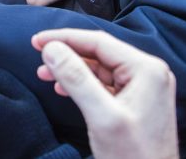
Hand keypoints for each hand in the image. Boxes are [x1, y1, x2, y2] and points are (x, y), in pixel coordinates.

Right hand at [32, 29, 178, 158]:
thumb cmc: (135, 158)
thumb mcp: (102, 117)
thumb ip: (77, 79)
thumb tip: (52, 49)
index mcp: (146, 70)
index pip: (98, 42)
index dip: (64, 38)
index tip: (37, 41)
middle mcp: (148, 73)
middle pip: (98, 53)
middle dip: (66, 54)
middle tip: (38, 55)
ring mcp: (143, 88)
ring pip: (99, 68)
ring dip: (71, 69)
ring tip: (45, 73)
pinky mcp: (135, 102)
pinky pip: (104, 84)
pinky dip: (82, 84)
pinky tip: (63, 87)